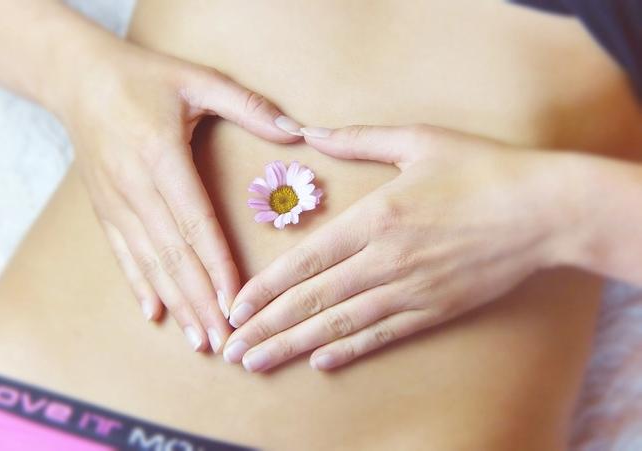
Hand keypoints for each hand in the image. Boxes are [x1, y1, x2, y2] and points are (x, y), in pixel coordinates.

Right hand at [64, 40, 302, 352]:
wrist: (77, 78)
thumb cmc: (144, 78)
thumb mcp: (198, 80)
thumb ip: (248, 106)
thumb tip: (296, 132)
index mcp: (161, 157)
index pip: (196, 223)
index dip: (218, 266)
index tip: (236, 303)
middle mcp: (135, 186)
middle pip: (173, 254)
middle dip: (201, 301)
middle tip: (225, 340)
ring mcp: (115, 202)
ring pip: (149, 262)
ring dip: (176, 303)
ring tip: (198, 339)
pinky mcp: (104, 209)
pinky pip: (122, 254)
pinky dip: (140, 285)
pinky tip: (154, 313)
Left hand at [223, 124, 575, 369]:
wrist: (542, 210)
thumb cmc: (481, 168)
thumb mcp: (417, 140)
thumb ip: (358, 138)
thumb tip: (311, 131)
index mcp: (376, 217)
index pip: (306, 261)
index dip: (266, 288)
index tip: (236, 307)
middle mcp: (386, 260)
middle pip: (313, 300)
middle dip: (267, 327)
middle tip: (232, 349)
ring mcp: (411, 290)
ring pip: (341, 325)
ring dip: (295, 346)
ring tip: (259, 362)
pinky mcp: (435, 309)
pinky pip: (383, 335)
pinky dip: (349, 350)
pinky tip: (321, 362)